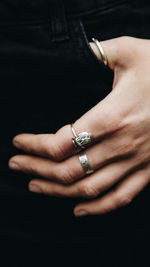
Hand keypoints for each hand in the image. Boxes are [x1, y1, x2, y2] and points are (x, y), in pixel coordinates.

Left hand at [8, 36, 149, 215]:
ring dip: (57, 191)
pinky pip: (121, 198)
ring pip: (89, 188)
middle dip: (36, 170)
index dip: (35, 145)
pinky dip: (97, 208)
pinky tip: (78, 208)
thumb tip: (80, 50)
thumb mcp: (131, 52)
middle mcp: (122, 144)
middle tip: (17, 165)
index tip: (18, 142)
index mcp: (113, 116)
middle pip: (68, 169)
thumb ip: (101, 51)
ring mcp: (136, 161)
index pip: (62, 141)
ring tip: (35, 187)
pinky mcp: (148, 170)